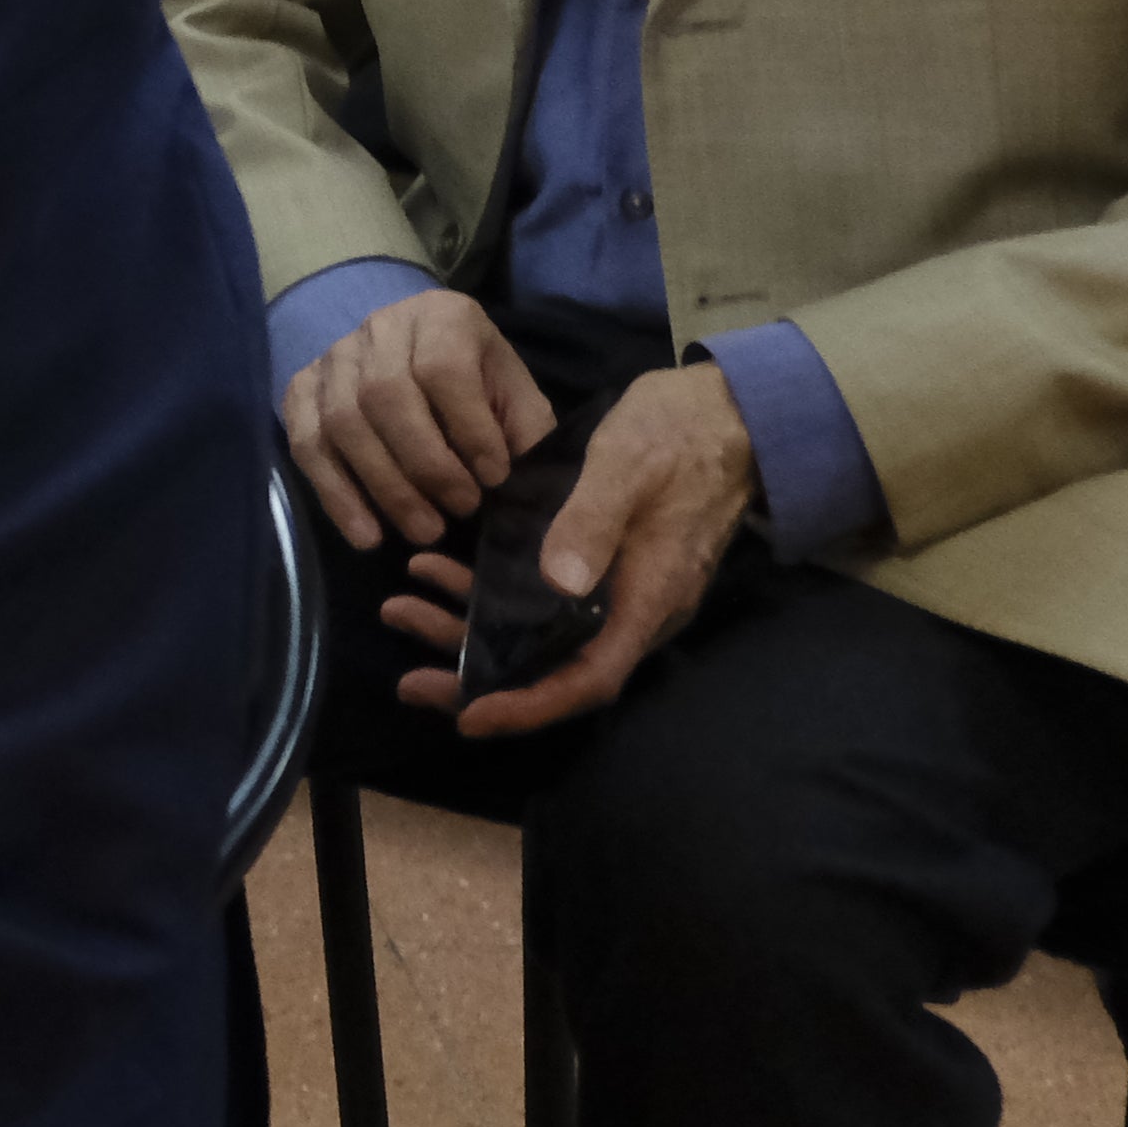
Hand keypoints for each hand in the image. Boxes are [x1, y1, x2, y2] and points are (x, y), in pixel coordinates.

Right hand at [280, 283, 549, 552]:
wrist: (419, 355)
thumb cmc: (478, 383)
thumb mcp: (514, 395)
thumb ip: (525, 432)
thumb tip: (523, 486)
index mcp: (440, 316)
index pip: (442, 368)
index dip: (468, 427)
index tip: (495, 478)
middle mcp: (378, 328)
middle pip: (384, 395)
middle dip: (425, 464)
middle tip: (460, 511)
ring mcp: (332, 358)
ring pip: (342, 422)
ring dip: (384, 486)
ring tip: (424, 531)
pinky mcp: (300, 389)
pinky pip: (306, 444)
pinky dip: (335, 495)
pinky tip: (366, 535)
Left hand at [380, 361, 755, 736]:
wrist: (727, 410)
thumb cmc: (682, 434)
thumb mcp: (629, 466)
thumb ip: (593, 522)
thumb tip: (558, 585)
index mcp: (646, 600)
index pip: (588, 678)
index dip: (529, 705)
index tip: (468, 716)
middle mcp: (632, 609)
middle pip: (552, 667)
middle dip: (478, 676)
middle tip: (409, 680)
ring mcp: (616, 588)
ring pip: (535, 632)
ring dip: (467, 627)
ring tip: (400, 605)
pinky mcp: (599, 564)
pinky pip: (537, 598)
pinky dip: (484, 592)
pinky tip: (434, 567)